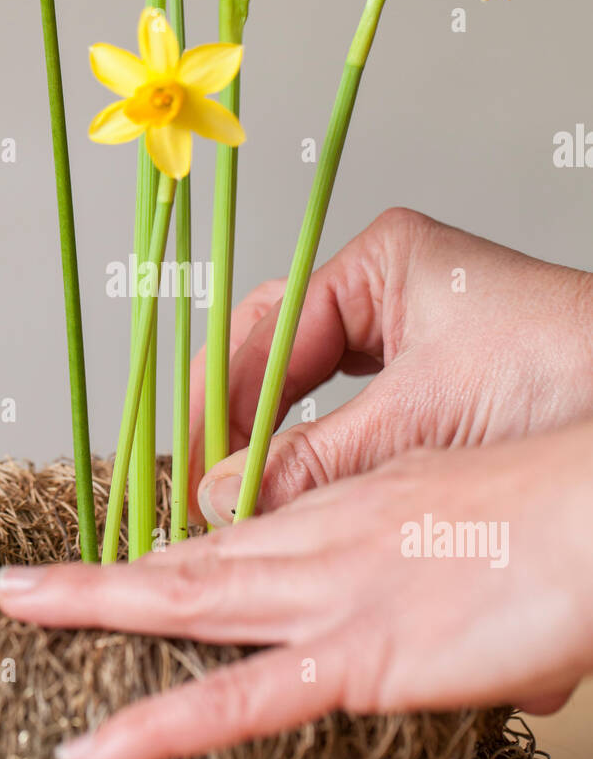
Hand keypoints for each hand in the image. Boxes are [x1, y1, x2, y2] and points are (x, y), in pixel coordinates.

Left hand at [0, 420, 592, 758]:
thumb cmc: (552, 516)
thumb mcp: (466, 528)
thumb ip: (428, 571)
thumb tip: (432, 613)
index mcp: (349, 511)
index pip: (237, 535)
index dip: (171, 554)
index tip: (124, 565)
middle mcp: (321, 543)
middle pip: (190, 561)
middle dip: (100, 576)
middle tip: (26, 582)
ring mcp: (329, 598)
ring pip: (188, 605)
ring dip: (93, 609)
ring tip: (22, 610)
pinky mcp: (358, 659)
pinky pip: (239, 702)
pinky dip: (158, 727)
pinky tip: (99, 749)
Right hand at [189, 207, 592, 523]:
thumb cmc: (568, 372)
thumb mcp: (426, 417)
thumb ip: (319, 457)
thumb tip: (226, 495)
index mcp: (379, 262)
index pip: (267, 331)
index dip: (228, 406)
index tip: (202, 470)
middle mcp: (379, 289)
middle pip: (267, 349)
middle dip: (235, 420)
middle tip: (205, 487)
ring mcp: (397, 332)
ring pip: (296, 383)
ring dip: (264, 438)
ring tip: (234, 492)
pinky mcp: (416, 380)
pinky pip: (335, 409)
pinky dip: (307, 448)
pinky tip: (285, 484)